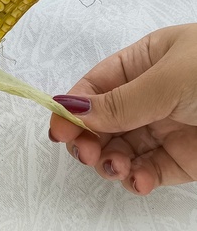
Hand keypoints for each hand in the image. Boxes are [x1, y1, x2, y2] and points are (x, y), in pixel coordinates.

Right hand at [49, 24, 196, 194]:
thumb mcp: (168, 80)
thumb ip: (120, 101)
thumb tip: (70, 108)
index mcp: (145, 61)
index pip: (97, 84)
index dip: (74, 106)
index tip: (58, 131)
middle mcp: (151, 94)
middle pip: (104, 120)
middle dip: (89, 138)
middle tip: (86, 154)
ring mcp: (166, 126)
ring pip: (122, 147)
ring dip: (110, 161)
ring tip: (115, 169)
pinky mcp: (184, 158)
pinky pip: (150, 169)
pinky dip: (137, 178)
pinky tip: (136, 181)